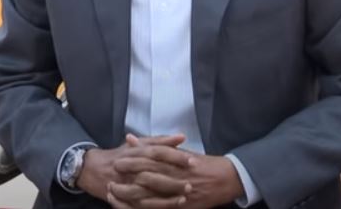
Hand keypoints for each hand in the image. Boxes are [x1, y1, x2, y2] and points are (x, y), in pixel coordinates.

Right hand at [77, 134, 191, 206]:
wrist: (93, 170)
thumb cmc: (120, 155)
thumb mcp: (138, 144)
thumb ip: (161, 140)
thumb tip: (182, 136)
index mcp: (135, 152)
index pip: (158, 152)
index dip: (175, 156)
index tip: (192, 161)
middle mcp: (131, 168)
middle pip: (154, 172)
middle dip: (174, 177)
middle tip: (191, 180)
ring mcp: (126, 184)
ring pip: (148, 192)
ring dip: (167, 195)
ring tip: (184, 196)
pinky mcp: (123, 199)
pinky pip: (141, 205)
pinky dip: (155, 206)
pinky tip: (170, 206)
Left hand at [110, 135, 243, 208]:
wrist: (226, 179)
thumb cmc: (202, 163)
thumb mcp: (180, 151)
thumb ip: (155, 145)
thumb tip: (131, 138)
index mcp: (176, 160)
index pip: (150, 158)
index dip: (132, 160)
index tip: (118, 160)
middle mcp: (176, 175)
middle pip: (147, 175)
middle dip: (128, 177)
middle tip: (113, 176)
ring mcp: (178, 192)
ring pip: (150, 194)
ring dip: (129, 194)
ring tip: (115, 192)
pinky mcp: (182, 206)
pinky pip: (159, 208)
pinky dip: (143, 207)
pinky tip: (130, 205)